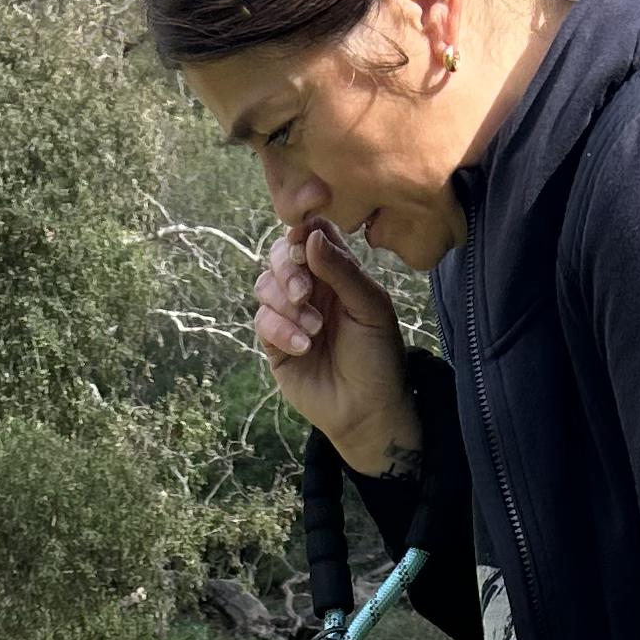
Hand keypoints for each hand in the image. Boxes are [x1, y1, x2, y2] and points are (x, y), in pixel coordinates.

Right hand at [253, 224, 419, 472]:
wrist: (366, 410)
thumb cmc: (377, 357)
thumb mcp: (370, 308)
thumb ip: (342, 270)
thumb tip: (310, 235)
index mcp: (337, 272)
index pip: (312, 234)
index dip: (302, 229)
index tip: (302, 236)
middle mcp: (311, 288)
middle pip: (281, 254)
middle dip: (287, 269)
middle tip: (304, 292)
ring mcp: (290, 314)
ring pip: (265, 285)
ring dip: (286, 305)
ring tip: (314, 330)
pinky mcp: (274, 343)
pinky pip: (262, 321)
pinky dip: (281, 331)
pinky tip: (304, 348)